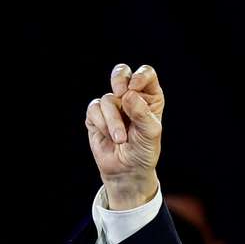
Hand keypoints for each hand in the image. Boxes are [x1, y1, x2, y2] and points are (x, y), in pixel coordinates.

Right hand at [84, 63, 164, 208]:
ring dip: (113, 121)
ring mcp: (113, 105)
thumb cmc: (144, 151)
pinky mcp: (96, 115)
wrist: (127, 170)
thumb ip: (142, 113)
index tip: (134, 89)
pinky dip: (102, 124)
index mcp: (149, 98)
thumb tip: (127, 94)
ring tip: (120, 139)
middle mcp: (131, 97)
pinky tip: (110, 137)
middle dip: (118, 79)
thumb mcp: (150, 133)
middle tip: (120, 93)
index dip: (139, 76)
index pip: (146, 74)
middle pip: (122, 73)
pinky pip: (94, 110)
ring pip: (108, 99)